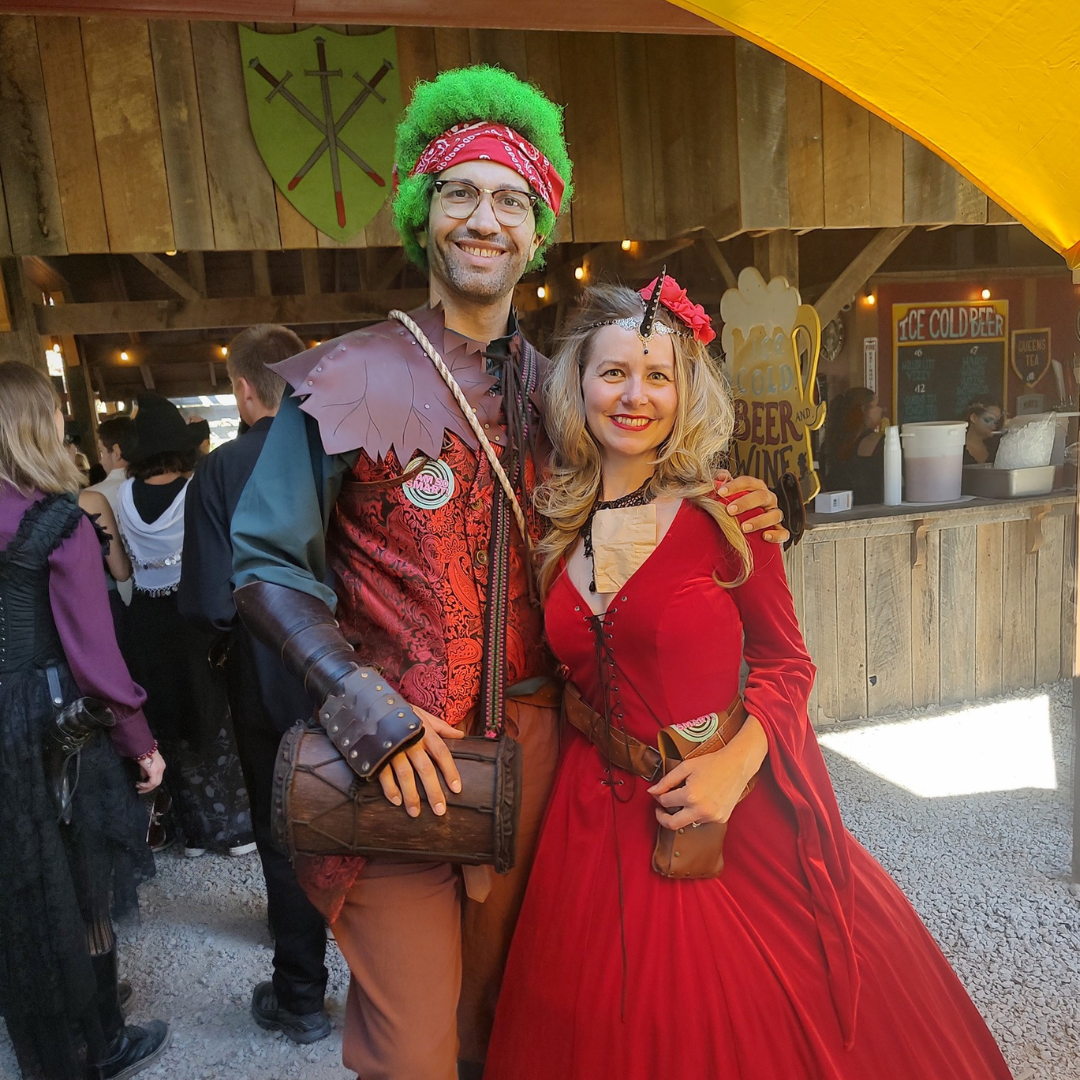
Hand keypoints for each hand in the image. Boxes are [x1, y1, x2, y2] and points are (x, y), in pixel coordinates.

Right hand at [135, 750, 165, 794]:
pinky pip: (152, 782)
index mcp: (161, 766)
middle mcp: (162, 768)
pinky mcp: (155, 771)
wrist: (142, 747)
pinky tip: (139, 784)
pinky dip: (145, 785)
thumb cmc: (142, 754)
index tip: (141, 786)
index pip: (157, 778)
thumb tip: (143, 779)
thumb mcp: (145, 765)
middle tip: (140, 790)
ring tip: (138, 787)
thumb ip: (145, 772)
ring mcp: (160, 769)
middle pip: (157, 782)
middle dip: (148, 788)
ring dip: (146, 787)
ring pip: (155, 783)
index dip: (150, 784)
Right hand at [376, 705, 463, 816]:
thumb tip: (460, 735)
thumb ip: (441, 727)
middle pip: (425, 769)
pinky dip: (390, 789)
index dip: (450, 771)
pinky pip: (384, 774)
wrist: (368, 704)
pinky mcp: (377, 754)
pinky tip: (396, 801)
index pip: (442, 753)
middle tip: (440, 810)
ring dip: (411, 795)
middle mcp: (411, 741)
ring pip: (405, 775)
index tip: (457, 788)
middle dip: (433, 791)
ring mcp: (393, 749)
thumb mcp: (422, 714)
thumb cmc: (400, 711)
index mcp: (424, 731)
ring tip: (415, 813)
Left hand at [647, 717, 766, 830]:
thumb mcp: (686, 767)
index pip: (665, 802)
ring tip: (684, 799)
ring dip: (681, 814)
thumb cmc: (711, 763)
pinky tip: (700, 800)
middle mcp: (701, 810)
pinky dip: (696, 813)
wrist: (737, 765)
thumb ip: (667, 780)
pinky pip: (701, 820)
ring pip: (688, 822)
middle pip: (673, 824)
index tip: (658, 793)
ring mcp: (712, 817)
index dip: (659, 796)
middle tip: (659, 810)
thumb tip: (652, 791)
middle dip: (662, 818)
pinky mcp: (721, 819)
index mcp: (691, 796)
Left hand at [715, 472, 788, 544]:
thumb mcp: (730, 493)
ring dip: (759, 521)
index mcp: (757, 488)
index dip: (734, 486)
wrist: (747, 525)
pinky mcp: (779, 530)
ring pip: (774, 515)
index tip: (720, 492)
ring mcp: (775, 514)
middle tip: (730, 510)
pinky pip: (783, 532)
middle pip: (761, 496)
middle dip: (745, 503)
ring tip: (743, 527)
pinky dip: (776, 535)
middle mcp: (768, 499)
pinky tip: (765, 536)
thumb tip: (721, 475)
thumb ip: (724, 483)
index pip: (748, 482)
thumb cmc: (738, 506)